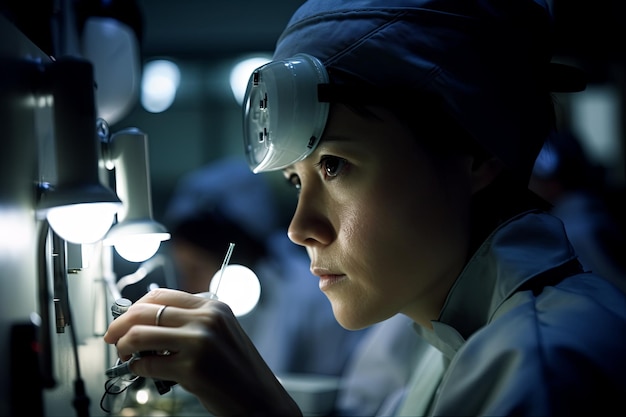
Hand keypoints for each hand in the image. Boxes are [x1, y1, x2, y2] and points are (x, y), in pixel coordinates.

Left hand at [103, 288, 301, 415]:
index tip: (124, 320)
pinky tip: (142, 371)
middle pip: (145, 311)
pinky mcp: (192, 368)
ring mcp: (199, 343)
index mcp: (213, 306)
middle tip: (113, 338)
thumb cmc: (238, 370)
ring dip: (124, 346)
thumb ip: (190, 322)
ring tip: (126, 356)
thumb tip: (146, 323)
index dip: (134, 306)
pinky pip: (148, 363)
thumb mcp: (220, 333)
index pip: (161, 295)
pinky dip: (137, 368)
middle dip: (120, 325)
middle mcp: (207, 319)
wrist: (261, 399)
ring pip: (140, 334)